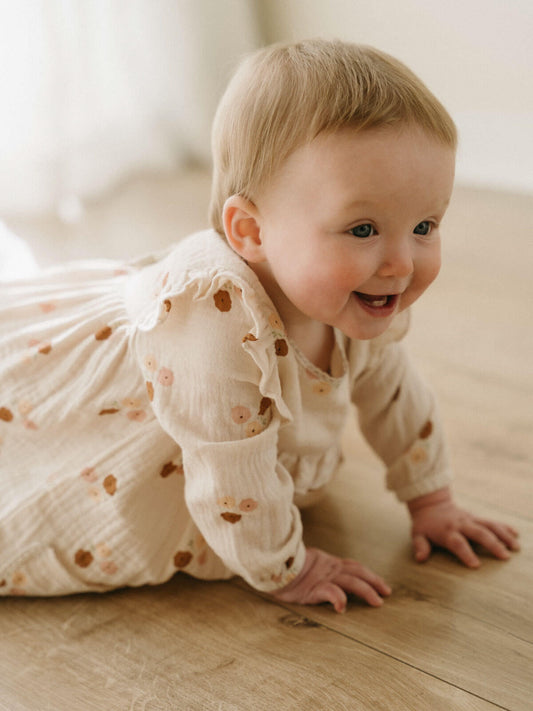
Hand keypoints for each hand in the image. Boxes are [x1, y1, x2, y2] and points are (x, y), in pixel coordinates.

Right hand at [271, 547, 390, 612]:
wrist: (269, 565)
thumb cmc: (284, 568)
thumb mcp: (304, 566)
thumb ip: (315, 569)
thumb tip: (323, 580)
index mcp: (328, 563)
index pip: (353, 566)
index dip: (368, 574)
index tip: (381, 584)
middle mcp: (329, 568)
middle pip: (358, 572)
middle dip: (374, 581)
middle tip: (387, 592)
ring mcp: (323, 577)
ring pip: (351, 581)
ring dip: (366, 591)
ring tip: (377, 601)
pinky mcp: (314, 587)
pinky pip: (331, 592)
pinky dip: (339, 598)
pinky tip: (343, 608)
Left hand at [408, 487, 519, 567]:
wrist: (432, 504)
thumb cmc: (425, 524)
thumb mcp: (418, 534)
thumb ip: (420, 546)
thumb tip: (420, 558)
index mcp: (446, 531)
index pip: (457, 542)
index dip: (465, 553)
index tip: (476, 565)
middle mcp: (461, 524)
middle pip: (479, 533)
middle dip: (492, 544)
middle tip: (505, 557)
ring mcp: (471, 520)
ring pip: (489, 525)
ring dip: (503, 535)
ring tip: (515, 548)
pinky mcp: (477, 518)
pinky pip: (492, 521)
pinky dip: (504, 527)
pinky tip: (516, 534)